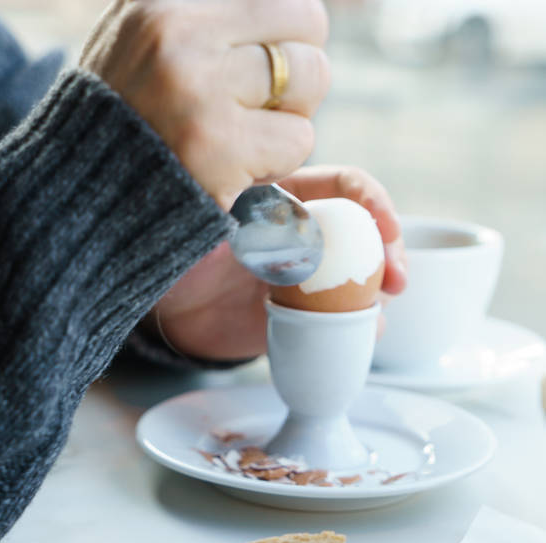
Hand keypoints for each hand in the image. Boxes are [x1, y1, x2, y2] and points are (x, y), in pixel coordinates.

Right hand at [80, 0, 329, 209]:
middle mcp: (180, 34)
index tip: (257, 65)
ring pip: (311, 78)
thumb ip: (197, 16)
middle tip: (259, 106)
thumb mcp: (138, 42)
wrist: (73, 205)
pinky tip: (235, 170)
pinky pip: (298, 139)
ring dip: (291, 118)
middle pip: (307, 22)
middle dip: (297, 70)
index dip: (283, 31)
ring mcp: (200, 91)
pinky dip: (278, 162)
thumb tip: (279, 10)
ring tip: (244, 138)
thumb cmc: (119, 127)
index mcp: (163, 1)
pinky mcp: (219, 148)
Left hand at [152, 164, 406, 360]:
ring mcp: (310, 277)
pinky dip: (359, 328)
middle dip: (389, 251)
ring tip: (379, 312)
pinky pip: (342, 321)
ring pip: (361, 277)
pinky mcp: (306, 317)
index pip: (341, 186)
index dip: (369, 200)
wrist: (169, 310)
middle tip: (395, 278)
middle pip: (364, 233)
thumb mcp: (208, 231)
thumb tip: (283, 237)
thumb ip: (244, 226)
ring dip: (380, 293)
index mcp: (285, 197)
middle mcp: (307, 234)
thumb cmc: (181, 255)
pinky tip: (366, 334)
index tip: (386, 225)